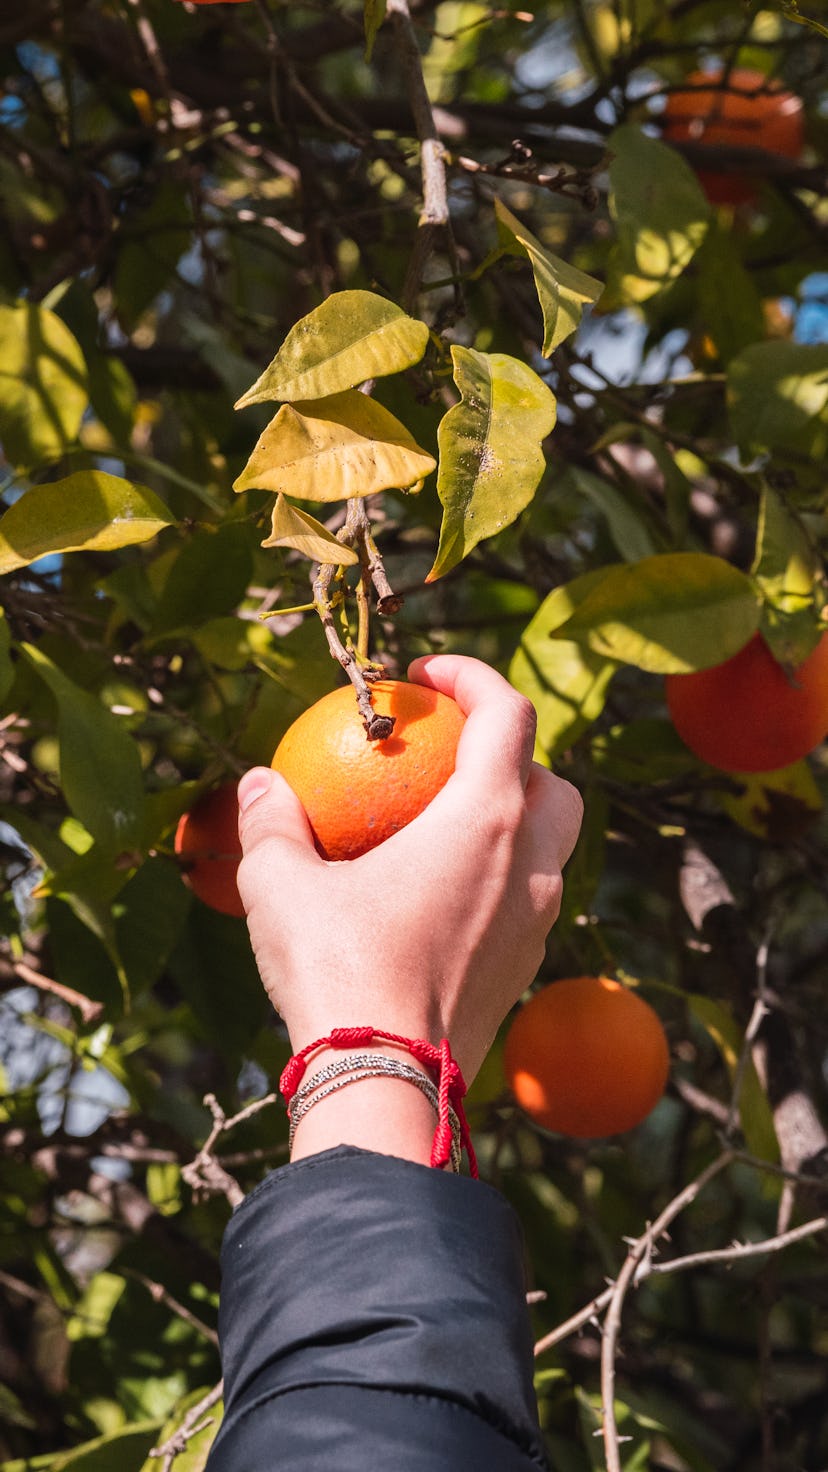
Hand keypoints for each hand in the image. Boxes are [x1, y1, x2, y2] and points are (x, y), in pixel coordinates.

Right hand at [237, 655, 582, 1161]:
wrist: (387, 1083)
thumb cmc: (338, 969)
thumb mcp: (282, 885)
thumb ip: (272, 823)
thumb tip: (259, 785)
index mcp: (488, 820)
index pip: (508, 713)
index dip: (473, 676)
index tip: (425, 676)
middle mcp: (532, 863)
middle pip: (552, 780)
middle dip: (512, 754)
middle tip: (447, 756)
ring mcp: (538, 921)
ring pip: (552, 845)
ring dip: (512, 818)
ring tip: (443, 824)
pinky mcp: (526, 968)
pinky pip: (529, 900)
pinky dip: (499, 876)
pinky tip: (437, 895)